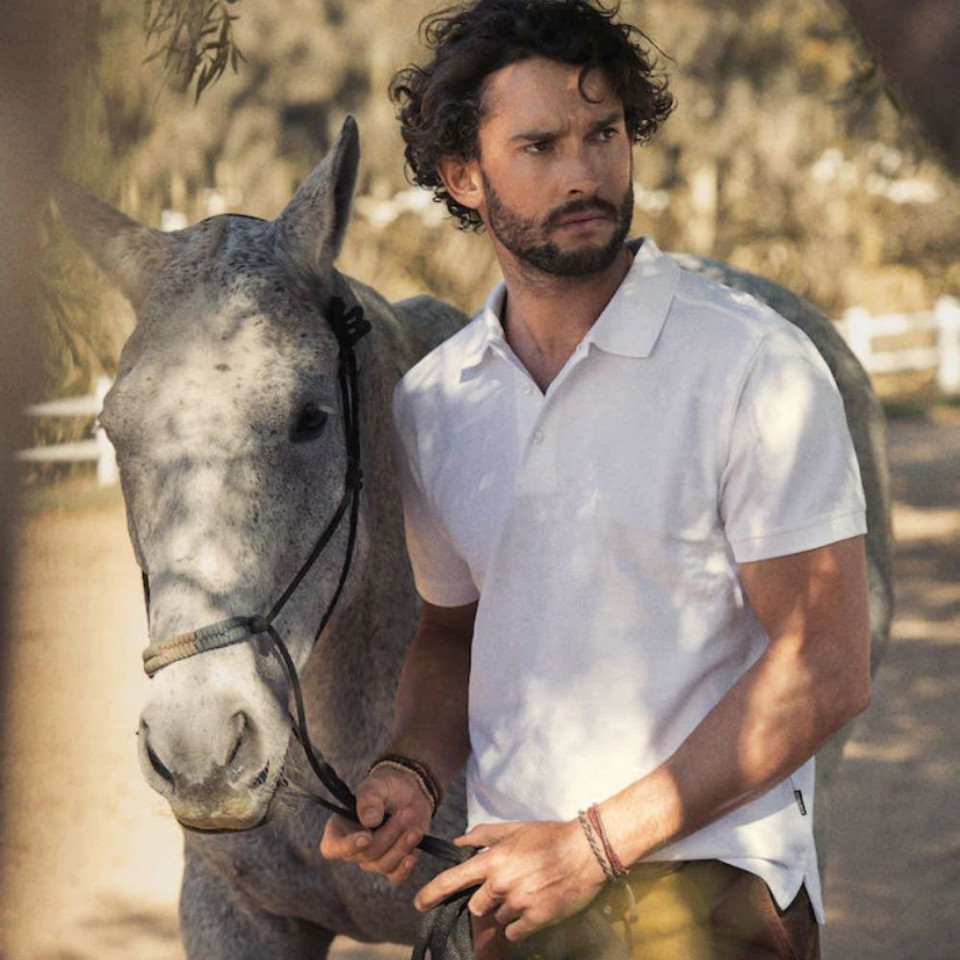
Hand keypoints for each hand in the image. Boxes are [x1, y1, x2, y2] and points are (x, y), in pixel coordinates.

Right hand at [319, 765, 433, 884]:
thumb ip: (369, 800)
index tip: (367, 837)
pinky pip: (395, 876)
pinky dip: (405, 869)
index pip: (332, 847)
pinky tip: (414, 856)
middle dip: (389, 835)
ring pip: (383, 865)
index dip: (346, 847)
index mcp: (340, 828)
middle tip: (407, 813)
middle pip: (366, 854)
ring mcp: (373, 858)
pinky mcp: (393, 863)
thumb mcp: (375, 786)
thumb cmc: (385, 787)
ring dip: (401, 847)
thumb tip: (369, 821)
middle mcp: (354, 848)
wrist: (409, 791)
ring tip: (415, 829)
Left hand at [414, 819, 606, 942]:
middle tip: (508, 886)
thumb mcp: (513, 829)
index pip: (454, 879)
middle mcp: (501, 883)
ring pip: (498, 917)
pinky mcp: (535, 918)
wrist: (584, 851)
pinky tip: (533, 906)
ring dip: (507, 909)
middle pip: (477, 905)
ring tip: (528, 890)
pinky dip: (520, 923)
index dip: (433, 892)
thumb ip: (483, 835)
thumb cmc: (548, 836)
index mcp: (493, 860)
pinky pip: (514, 931)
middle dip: (486, 900)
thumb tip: (459, 842)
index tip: (419, 903)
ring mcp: (518, 902)